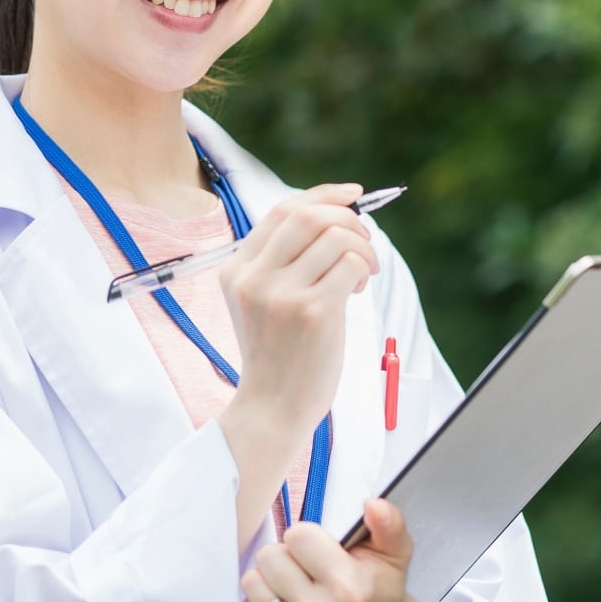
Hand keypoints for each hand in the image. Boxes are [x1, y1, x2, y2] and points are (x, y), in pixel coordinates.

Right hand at [220, 183, 379, 432]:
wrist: (272, 407)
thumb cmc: (278, 354)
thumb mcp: (262, 301)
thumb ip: (283, 261)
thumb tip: (335, 216)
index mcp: (236, 269)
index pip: (282, 211)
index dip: (322, 195)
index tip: (352, 194)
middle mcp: (254, 277)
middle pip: (309, 214)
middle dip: (348, 218)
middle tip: (364, 241)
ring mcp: (281, 294)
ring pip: (336, 237)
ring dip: (363, 248)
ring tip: (362, 273)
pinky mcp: (311, 312)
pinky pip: (351, 264)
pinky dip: (364, 269)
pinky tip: (356, 291)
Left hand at [240, 497, 436, 601]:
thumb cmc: (382, 591)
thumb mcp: (395, 553)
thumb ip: (388, 524)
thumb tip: (372, 504)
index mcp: (349, 587)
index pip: (296, 536)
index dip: (306, 536)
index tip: (318, 548)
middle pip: (269, 557)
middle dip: (285, 555)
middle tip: (305, 567)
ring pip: (252, 583)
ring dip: (270, 579)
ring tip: (293, 584)